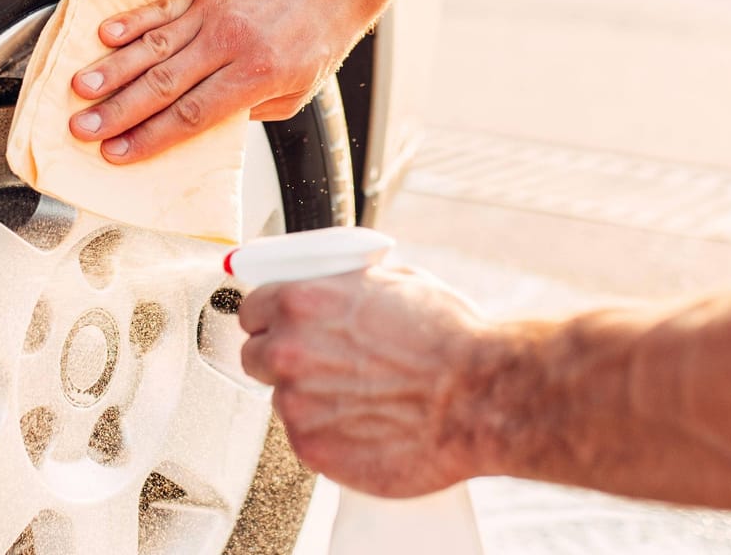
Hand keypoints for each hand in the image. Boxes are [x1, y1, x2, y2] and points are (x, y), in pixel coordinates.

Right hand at [66, 0, 375, 162]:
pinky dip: (131, 21)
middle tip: (82, 128)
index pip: (192, 115)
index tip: (118, 153)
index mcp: (256, 75)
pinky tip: (104, 35)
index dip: (150, 137)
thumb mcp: (297, 93)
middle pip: (164, 84)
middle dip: (118, 111)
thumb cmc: (317, 38)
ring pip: (154, 46)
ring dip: (113, 69)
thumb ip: (248, 111)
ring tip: (80, 88)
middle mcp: (230, 43)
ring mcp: (214, 13)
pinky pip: (161, 9)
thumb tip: (202, 127)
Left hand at [238, 265, 493, 496]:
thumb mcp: (391, 281)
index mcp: (300, 302)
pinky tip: (364, 425)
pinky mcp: (311, 449)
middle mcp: (288, 351)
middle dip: (281, 360)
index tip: (281, 328)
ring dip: (308, 399)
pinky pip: (305, 437)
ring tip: (359, 399)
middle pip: (255, 357)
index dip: (269, 320)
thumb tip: (334, 289)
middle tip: (320, 365)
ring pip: (283, 400)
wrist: (478, 396)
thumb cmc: (448, 339)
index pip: (252, 311)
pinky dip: (328, 434)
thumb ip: (344, 288)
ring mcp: (296, 404)